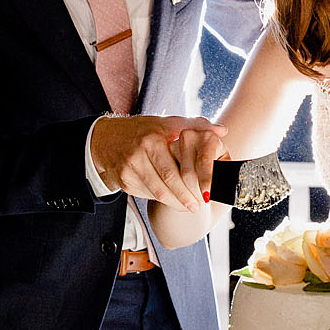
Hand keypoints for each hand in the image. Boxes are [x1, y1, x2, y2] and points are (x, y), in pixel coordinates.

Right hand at [90, 115, 227, 210]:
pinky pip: (145, 194)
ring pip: (156, 193)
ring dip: (173, 203)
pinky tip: (170, 199)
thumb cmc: (144, 130)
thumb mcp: (168, 123)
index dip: (190, 186)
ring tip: (187, 206)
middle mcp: (137, 155)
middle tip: (196, 207)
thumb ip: (196, 126)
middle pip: (165, 186)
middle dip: (183, 199)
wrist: (107, 138)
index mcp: (152, 140)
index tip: (204, 195)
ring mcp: (128, 169)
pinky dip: (159, 199)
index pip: (173, 170)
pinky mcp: (123, 180)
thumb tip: (222, 130)